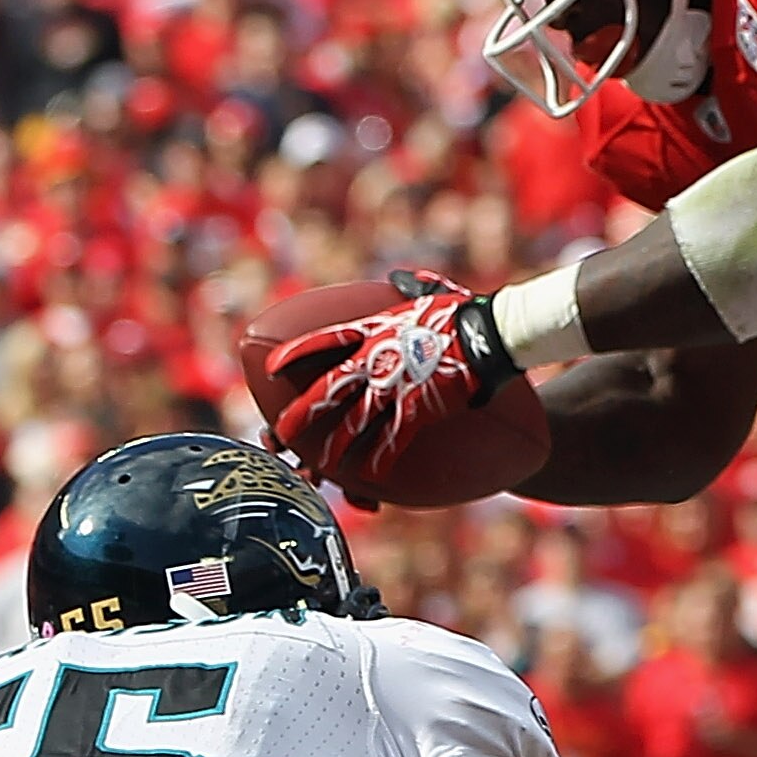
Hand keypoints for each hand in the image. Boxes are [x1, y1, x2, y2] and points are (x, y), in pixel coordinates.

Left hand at [269, 267, 510, 488]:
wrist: (486, 336)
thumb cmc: (459, 312)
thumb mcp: (425, 293)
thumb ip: (405, 289)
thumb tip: (397, 279)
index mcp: (373, 332)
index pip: (323, 342)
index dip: (294, 354)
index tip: (270, 367)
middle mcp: (376, 361)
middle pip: (328, 389)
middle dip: (302, 412)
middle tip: (280, 433)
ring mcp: (394, 388)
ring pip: (354, 422)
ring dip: (334, 446)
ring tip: (317, 467)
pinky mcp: (417, 410)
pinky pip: (393, 440)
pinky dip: (380, 460)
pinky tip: (367, 477)